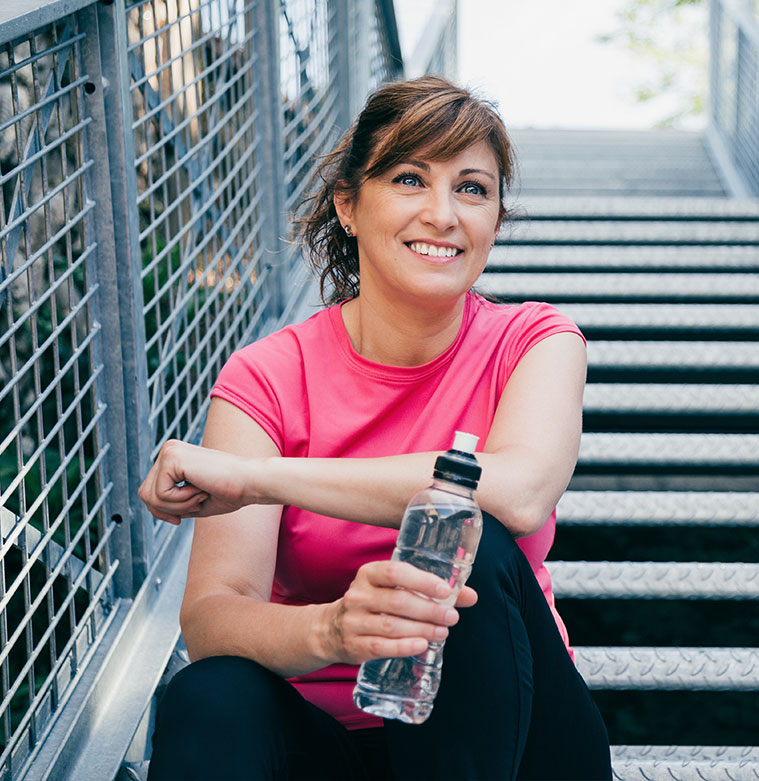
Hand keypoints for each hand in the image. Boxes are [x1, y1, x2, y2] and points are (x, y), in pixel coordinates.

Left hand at [138, 439, 264, 523]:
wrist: (250, 482)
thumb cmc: (229, 492)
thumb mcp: (192, 501)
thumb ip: (171, 502)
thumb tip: (152, 508)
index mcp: (174, 456)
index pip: (149, 490)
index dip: (161, 511)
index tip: (180, 519)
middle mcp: (169, 449)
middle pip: (144, 493)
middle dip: (166, 510)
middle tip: (195, 503)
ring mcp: (169, 451)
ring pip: (150, 496)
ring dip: (176, 506)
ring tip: (199, 496)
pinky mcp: (172, 458)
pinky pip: (160, 494)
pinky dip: (181, 501)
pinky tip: (200, 489)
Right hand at [322, 560, 477, 663]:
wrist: (331, 629)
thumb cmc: (373, 603)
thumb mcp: (393, 589)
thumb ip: (430, 591)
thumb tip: (470, 596)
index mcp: (369, 574)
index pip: (396, 572)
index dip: (422, 580)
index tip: (445, 590)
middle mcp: (358, 595)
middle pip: (398, 601)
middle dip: (429, 610)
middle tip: (451, 617)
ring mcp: (354, 621)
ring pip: (392, 625)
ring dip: (422, 630)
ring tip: (442, 632)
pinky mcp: (354, 644)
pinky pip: (381, 646)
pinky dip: (404, 647)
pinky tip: (422, 645)